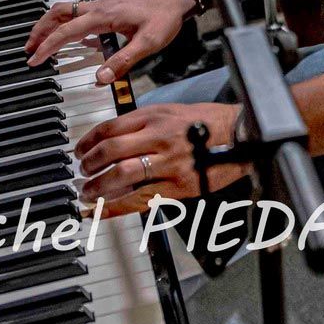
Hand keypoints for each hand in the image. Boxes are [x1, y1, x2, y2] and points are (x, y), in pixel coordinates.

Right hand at [24, 0, 192, 83]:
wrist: (175, 0)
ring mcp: (100, 6)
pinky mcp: (106, 9)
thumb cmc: (163, 19)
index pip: (66, 31)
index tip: (35, 59)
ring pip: (65, 10)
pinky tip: (66, 37)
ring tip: (39, 42)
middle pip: (57, 14)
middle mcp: (97, 7)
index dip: (47, 46)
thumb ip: (123, 61)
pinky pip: (77, 13)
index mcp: (102, 16)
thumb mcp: (147, 43)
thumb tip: (100, 78)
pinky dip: (63, 23)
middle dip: (39, 30)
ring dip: (48, 25)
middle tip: (28, 49)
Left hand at [75, 101, 245, 215]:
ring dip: (98, 186)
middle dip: (89, 165)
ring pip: (122, 175)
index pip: (110, 128)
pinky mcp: (179, 186)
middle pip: (111, 151)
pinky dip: (116, 208)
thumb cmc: (211, 123)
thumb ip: (145, 122)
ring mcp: (169, 163)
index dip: (89, 141)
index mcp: (155, 116)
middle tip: (82, 174)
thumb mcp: (173, 111)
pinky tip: (102, 212)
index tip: (80, 151)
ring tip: (87, 193)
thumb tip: (117, 136)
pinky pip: (141, 199)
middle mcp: (159, 137)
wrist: (243, 135)